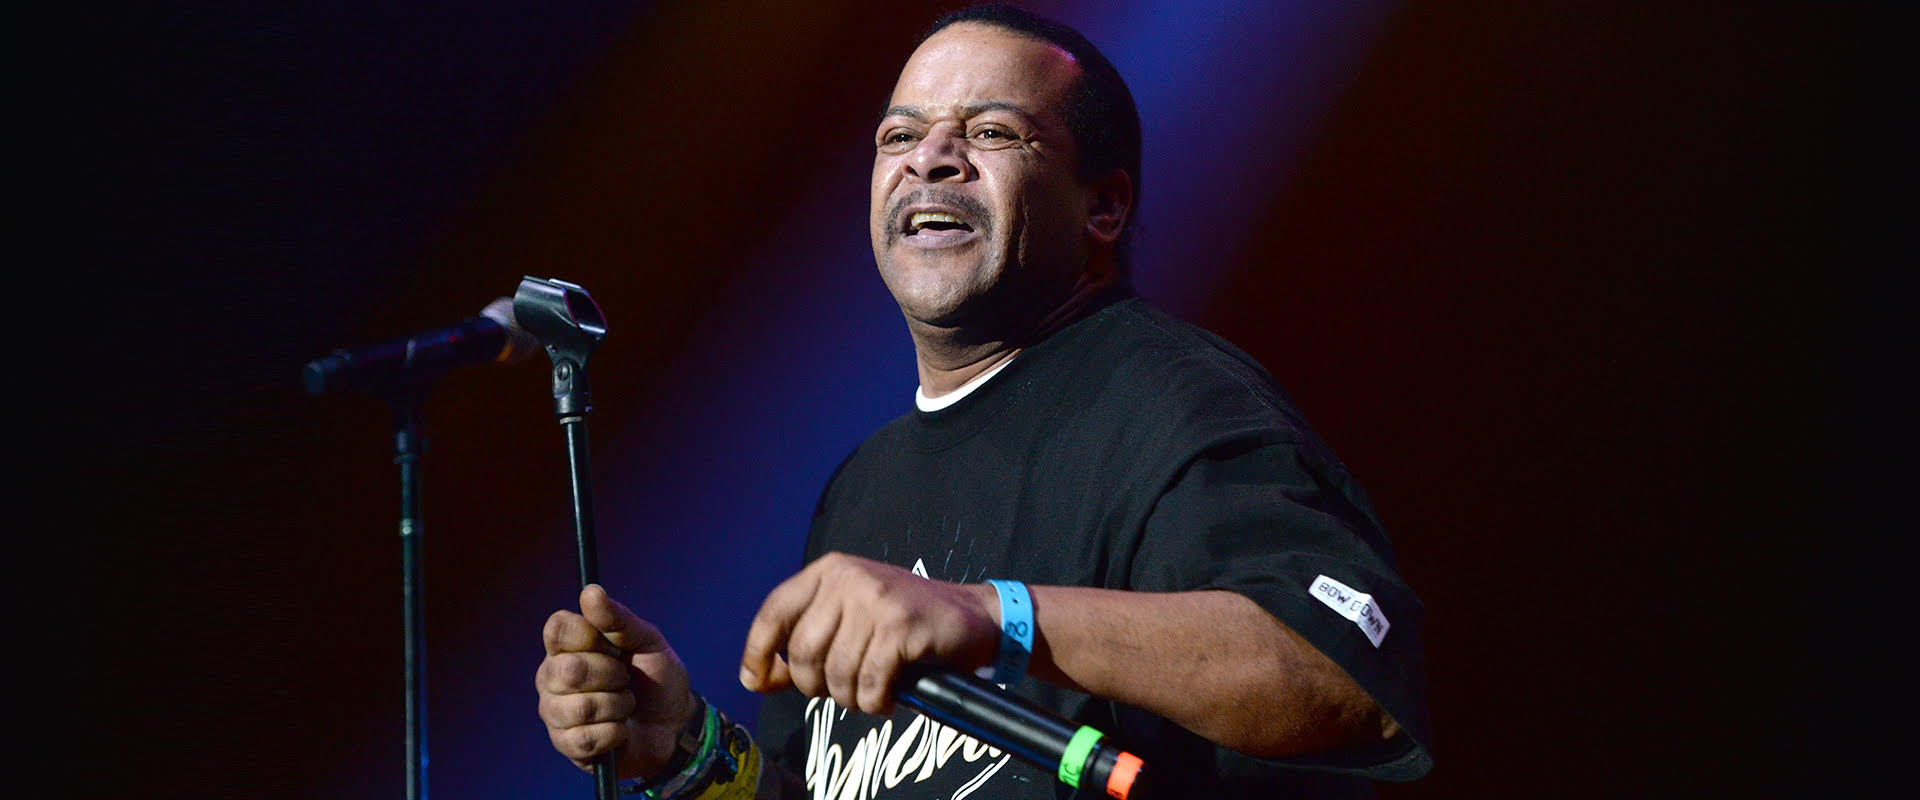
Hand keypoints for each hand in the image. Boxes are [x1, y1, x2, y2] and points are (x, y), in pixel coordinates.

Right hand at [535, 584, 695, 778]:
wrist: (675, 724)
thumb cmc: (656, 677)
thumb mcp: (648, 641)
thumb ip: (619, 619)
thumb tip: (590, 591)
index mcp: (568, 645)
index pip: (558, 629)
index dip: (590, 637)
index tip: (614, 645)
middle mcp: (552, 676)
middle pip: (568, 670)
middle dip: (612, 675)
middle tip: (625, 679)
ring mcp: (555, 712)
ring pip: (579, 708)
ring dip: (617, 706)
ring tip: (624, 704)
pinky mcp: (567, 745)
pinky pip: (586, 738)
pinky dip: (615, 733)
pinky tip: (620, 730)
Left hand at [739, 552, 999, 714]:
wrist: (974, 616)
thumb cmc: (906, 623)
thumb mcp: (850, 621)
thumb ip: (806, 645)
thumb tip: (757, 678)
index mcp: (829, 571)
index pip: (774, 611)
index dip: (756, 651)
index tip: (754, 681)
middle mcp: (847, 578)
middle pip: (802, 652)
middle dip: (816, 686)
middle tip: (842, 692)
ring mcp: (875, 600)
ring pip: (836, 672)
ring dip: (851, 698)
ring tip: (869, 694)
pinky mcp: (900, 625)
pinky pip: (870, 682)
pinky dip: (876, 701)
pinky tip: (888, 697)